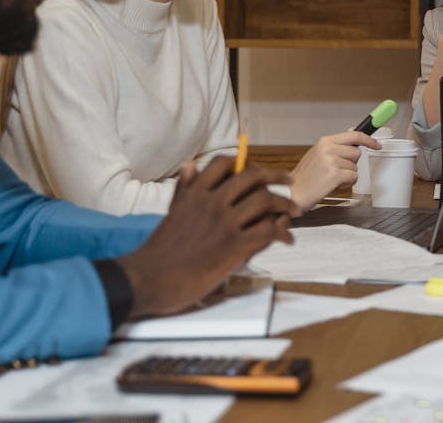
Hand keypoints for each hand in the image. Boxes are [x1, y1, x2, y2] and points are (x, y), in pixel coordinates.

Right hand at [118, 156, 293, 318]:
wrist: (149, 279)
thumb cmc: (160, 249)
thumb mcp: (172, 212)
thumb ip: (184, 189)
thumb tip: (191, 165)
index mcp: (195, 193)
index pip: (223, 164)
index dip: (245, 162)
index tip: (259, 169)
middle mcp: (212, 202)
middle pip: (253, 176)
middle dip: (276, 175)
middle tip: (289, 181)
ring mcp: (224, 222)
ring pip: (265, 200)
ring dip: (285, 204)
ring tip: (293, 212)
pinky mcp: (234, 245)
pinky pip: (268, 230)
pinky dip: (283, 233)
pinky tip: (287, 240)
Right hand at [289, 130, 380, 209]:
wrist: (294, 193)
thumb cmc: (306, 178)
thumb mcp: (318, 155)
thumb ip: (334, 149)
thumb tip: (354, 146)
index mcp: (324, 142)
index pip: (354, 135)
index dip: (368, 140)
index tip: (377, 144)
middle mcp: (328, 149)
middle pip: (357, 152)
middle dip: (351, 164)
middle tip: (336, 170)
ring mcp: (332, 161)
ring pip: (355, 167)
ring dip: (347, 175)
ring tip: (331, 179)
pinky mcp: (335, 174)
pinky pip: (353, 177)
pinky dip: (346, 184)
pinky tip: (333, 185)